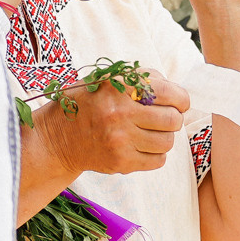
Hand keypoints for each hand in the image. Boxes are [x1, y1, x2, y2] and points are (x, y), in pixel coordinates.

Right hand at [28, 75, 188, 178]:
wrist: (58, 139)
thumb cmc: (88, 105)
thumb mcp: (106, 80)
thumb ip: (140, 78)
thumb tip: (176, 92)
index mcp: (118, 87)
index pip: (169, 93)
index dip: (182, 99)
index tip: (179, 103)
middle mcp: (119, 113)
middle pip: (173, 120)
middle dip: (174, 118)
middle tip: (164, 118)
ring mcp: (120, 140)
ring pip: (167, 142)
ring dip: (164, 137)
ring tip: (151, 133)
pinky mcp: (120, 162)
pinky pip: (158, 160)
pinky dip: (156, 154)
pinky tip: (142, 146)